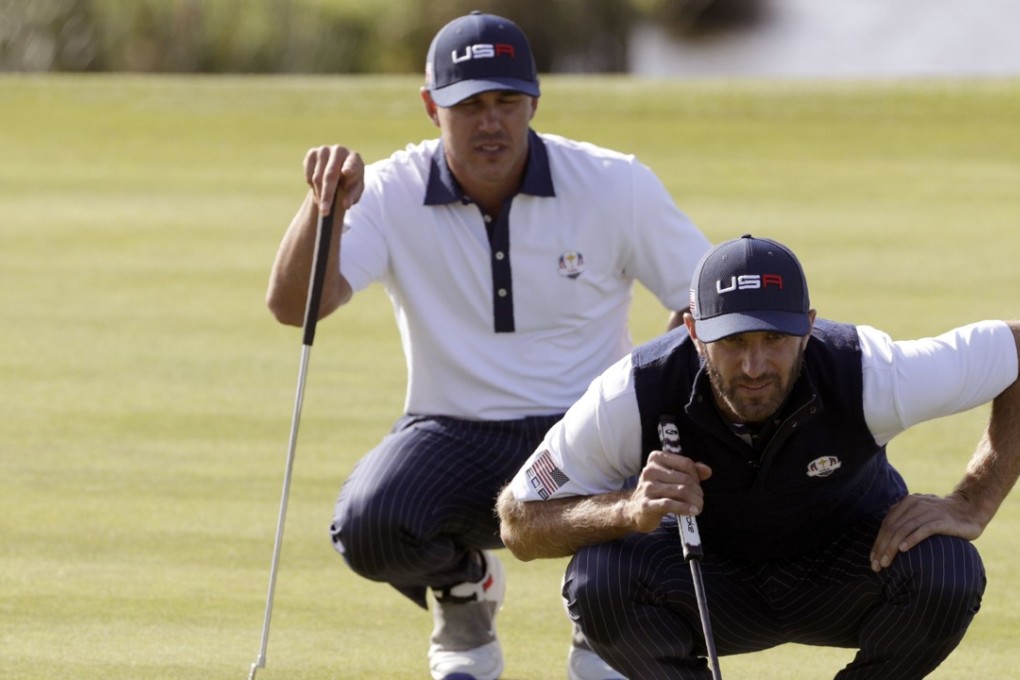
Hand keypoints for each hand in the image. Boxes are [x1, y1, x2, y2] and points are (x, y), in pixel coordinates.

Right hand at [303, 145, 364, 214]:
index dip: (349, 168)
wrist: (338, 171)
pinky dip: (312, 186)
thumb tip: (346, 205)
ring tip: (323, 205)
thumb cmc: (350, 182)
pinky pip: (309, 175)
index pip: (352, 164)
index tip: (345, 172)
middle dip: (327, 195)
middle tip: (324, 212)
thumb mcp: (355, 191)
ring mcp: (324, 150)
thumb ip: (352, 196)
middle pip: (330, 176)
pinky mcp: (312, 153)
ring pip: (317, 178)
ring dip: (319, 194)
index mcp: (355, 158)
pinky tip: (319, 188)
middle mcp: (339, 150)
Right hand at [625, 450, 711, 532]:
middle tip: (699, 499)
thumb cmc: (658, 491)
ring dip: (695, 501)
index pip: (686, 463)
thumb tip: (708, 470)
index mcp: (656, 458)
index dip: (697, 475)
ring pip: (681, 492)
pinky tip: (692, 511)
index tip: (697, 484)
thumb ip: (691, 471)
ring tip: (698, 507)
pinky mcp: (647, 504)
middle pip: (685, 479)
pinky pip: (670, 504)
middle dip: (697, 491)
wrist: (635, 510)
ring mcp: (647, 488)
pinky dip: (685, 508)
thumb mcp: (672, 477)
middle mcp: (649, 470)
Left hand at [869, 492, 984, 571]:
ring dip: (891, 548)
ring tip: (885, 562)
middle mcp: (914, 505)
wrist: (971, 508)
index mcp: (906, 503)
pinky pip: (923, 530)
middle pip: (892, 528)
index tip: (872, 559)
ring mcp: (927, 512)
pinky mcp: (941, 520)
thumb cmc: (943, 517)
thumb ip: (905, 522)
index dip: (878, 542)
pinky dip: (911, 539)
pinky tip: (902, 550)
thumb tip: (886, 542)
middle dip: (881, 548)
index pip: (886, 525)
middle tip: (876, 566)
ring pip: (903, 530)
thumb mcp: (920, 515)